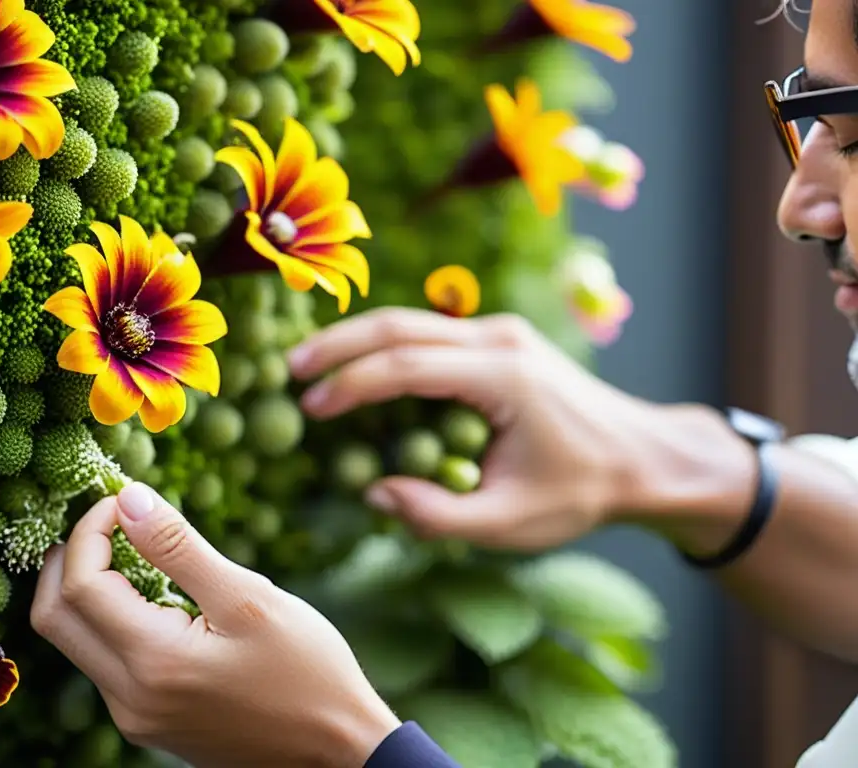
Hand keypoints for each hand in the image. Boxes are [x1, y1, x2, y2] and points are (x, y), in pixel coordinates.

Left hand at [31, 483, 399, 767]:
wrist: (336, 750)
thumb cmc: (307, 670)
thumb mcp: (248, 597)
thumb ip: (178, 548)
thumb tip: (128, 499)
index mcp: (154, 664)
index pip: (81, 585)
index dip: (91, 531)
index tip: (123, 499)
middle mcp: (130, 699)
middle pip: (55, 618)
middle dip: (69, 558)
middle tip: (106, 519)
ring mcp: (136, 717)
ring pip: (77, 641)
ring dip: (88, 587)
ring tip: (131, 548)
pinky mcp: (149, 722)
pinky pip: (105, 662)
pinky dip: (111, 617)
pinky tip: (151, 593)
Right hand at [288, 307, 734, 550]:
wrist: (645, 457)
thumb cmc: (583, 492)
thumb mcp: (511, 523)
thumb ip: (438, 515)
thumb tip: (374, 492)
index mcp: (504, 376)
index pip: (409, 367)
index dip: (353, 385)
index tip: (311, 407)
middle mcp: (500, 338)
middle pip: (402, 325)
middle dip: (341, 343)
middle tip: (291, 367)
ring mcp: (502, 333)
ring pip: (414, 322)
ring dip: (360, 340)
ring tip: (312, 364)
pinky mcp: (501, 341)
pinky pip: (433, 335)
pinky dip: (389, 348)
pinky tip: (360, 369)